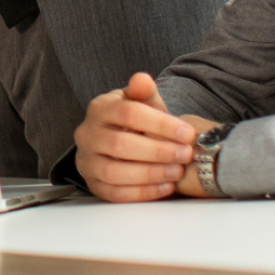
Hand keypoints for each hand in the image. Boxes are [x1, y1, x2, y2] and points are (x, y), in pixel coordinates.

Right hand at [75, 72, 218, 201]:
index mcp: (100, 109)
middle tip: (186, 154)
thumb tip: (143, 79)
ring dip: (151, 174)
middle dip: (158, 151)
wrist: (116, 141)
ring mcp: (87, 162)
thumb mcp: (140, 102)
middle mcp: (87, 135)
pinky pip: (115, 194)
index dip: (161, 124)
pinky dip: (143, 192)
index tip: (187, 133)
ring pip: (115, 172)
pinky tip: (165, 187)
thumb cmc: (133, 121)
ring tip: (177, 171)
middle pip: (121, 145)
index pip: (129, 114)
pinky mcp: (94, 185)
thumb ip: (144, 92)